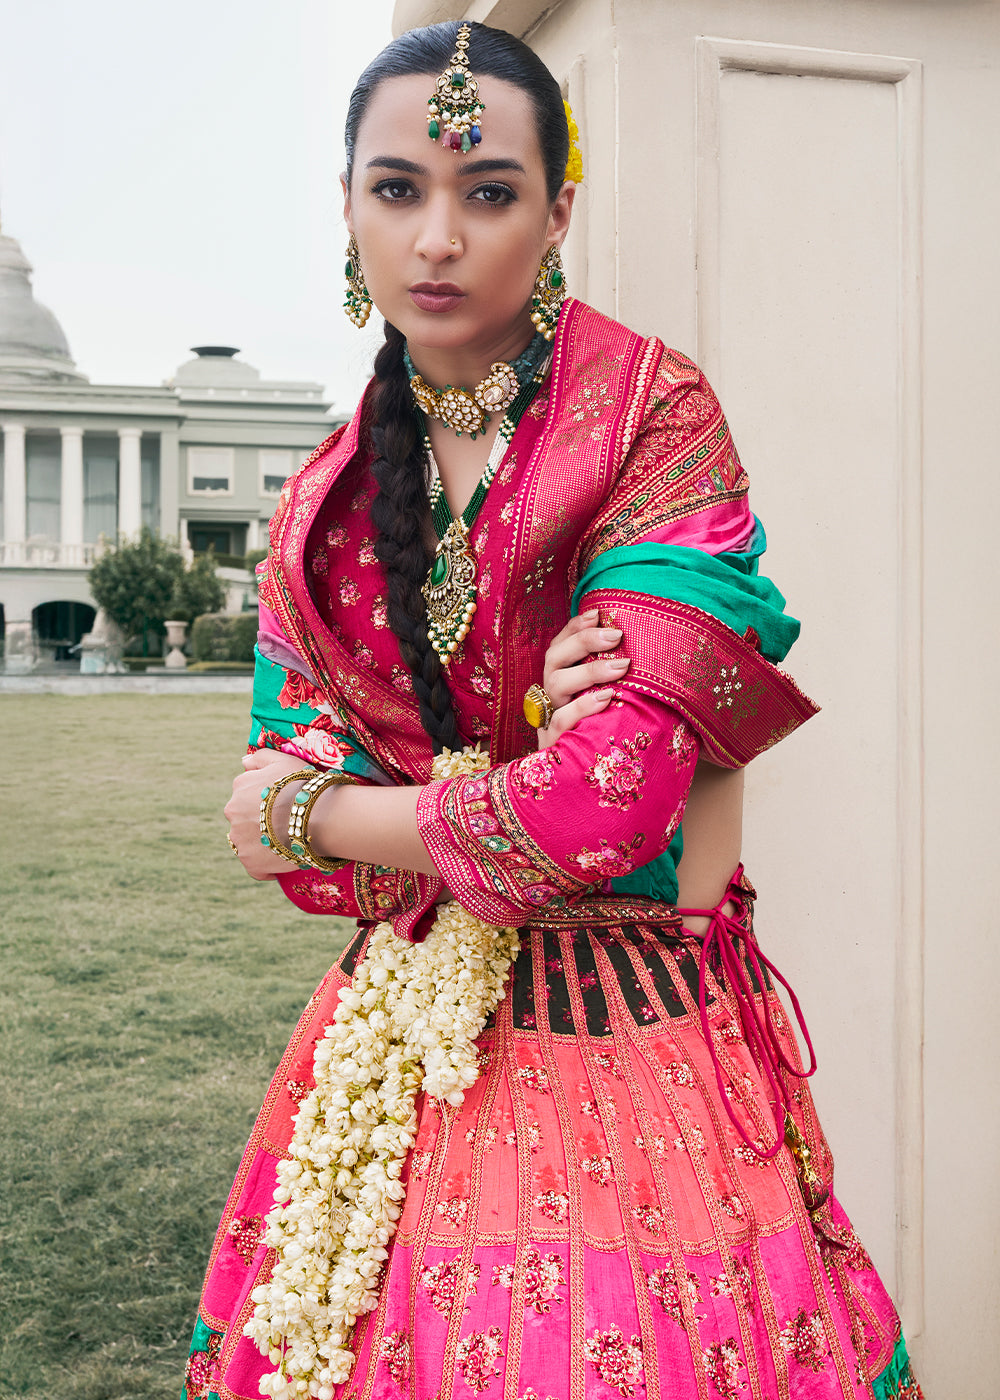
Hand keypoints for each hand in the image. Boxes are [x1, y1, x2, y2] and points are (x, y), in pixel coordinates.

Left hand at [224, 748, 311, 879]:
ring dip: (263, 843)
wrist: (316, 816)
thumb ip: (260, 757)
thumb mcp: (283, 760)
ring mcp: (240, 839)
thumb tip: (243, 761)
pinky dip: (267, 866)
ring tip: (287, 842)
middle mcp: (233, 812)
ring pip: (248, 842)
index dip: (265, 801)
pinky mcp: (251, 862)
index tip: (282, 805)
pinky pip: (256, 868)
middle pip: (244, 819)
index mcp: (240, 787)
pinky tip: (284, 860)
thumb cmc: (303, 785)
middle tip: (286, 823)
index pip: (246, 795)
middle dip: (260, 822)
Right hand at [537, 607, 629, 749]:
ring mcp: (549, 717)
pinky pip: (561, 719)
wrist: (587, 778)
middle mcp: (551, 694)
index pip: (560, 644)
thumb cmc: (604, 731)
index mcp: (560, 679)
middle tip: (616, 635)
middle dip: (583, 640)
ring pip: (556, 683)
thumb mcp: (609, 699)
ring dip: (589, 670)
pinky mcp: (554, 742)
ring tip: (621, 667)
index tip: (598, 614)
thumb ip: (615, 676)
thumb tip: (642, 651)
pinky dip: (582, 706)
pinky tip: (606, 698)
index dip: (575, 627)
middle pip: (554, 658)